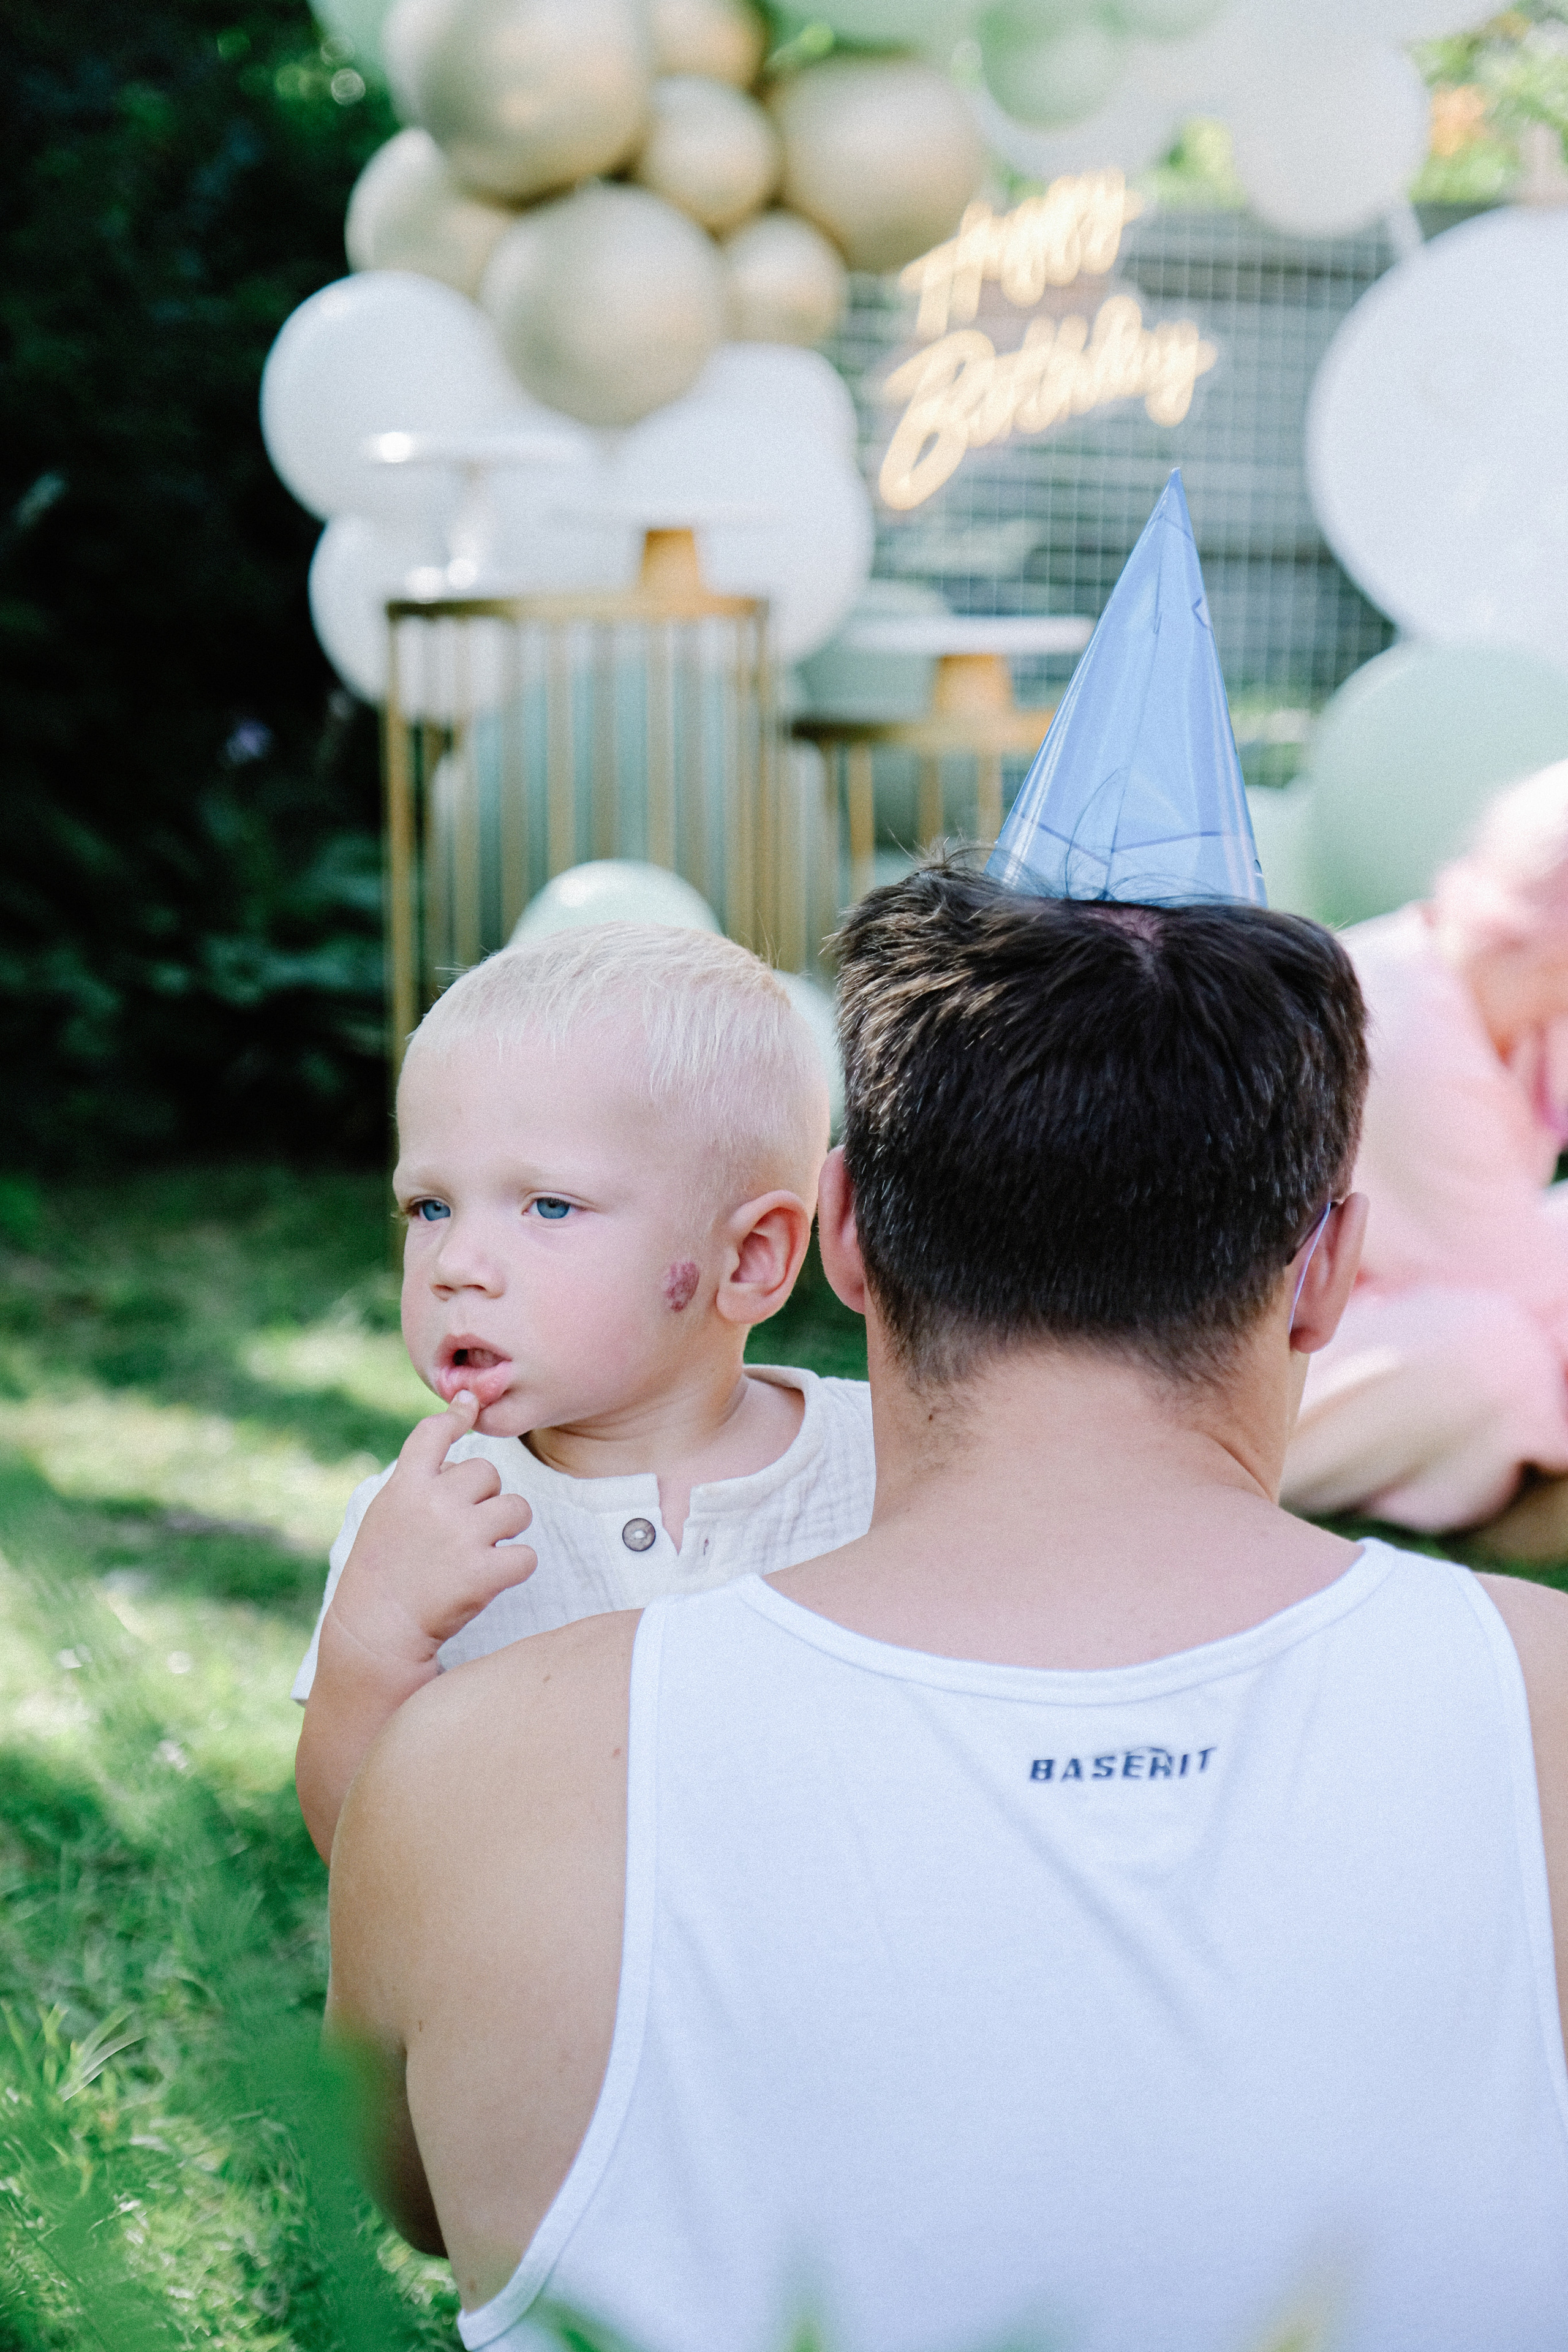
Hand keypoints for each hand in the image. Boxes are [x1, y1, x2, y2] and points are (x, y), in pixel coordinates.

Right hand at [329, 1391, 535, 1672]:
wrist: (375, 1631)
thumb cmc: (383, 1568)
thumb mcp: (388, 1510)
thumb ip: (422, 1470)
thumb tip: (463, 1408)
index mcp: (405, 1486)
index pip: (434, 1432)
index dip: (456, 1415)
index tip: (469, 1405)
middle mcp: (434, 1503)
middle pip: (489, 1472)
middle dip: (485, 1498)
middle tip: (459, 1531)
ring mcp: (460, 1537)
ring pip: (517, 1509)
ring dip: (506, 1530)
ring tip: (479, 1552)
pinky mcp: (483, 1574)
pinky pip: (526, 1556)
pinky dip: (515, 1569)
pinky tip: (490, 1579)